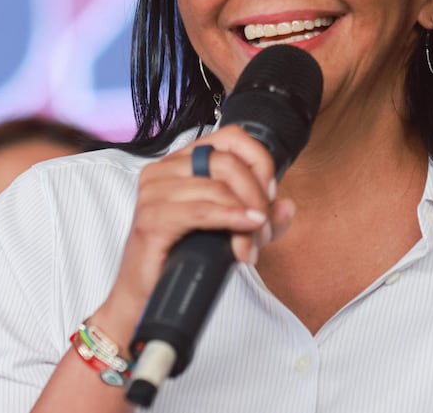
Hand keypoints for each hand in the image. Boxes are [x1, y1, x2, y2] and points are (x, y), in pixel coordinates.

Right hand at [92, 126, 296, 347]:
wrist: (146, 295)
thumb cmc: (182, 257)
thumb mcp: (231, 231)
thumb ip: (262, 216)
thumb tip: (286, 205)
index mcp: (182, 161)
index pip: (231, 136)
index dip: (259, 160)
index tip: (269, 191)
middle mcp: (164, 168)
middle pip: (228, 162)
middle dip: (256, 195)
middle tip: (263, 226)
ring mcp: (154, 191)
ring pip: (219, 188)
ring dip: (246, 216)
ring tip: (251, 243)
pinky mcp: (152, 217)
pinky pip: (202, 210)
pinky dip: (230, 219)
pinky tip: (245, 232)